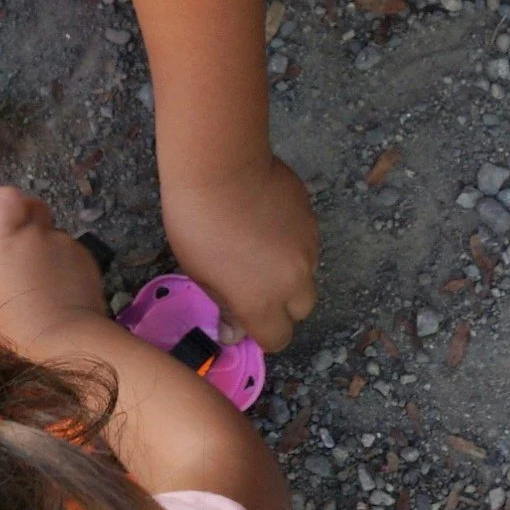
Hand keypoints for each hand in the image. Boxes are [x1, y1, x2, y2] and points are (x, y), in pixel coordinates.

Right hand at [0, 186, 113, 355]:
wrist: (69, 340)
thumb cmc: (18, 324)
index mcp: (7, 240)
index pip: (5, 196)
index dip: (0, 205)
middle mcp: (38, 233)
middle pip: (32, 205)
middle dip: (23, 219)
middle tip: (15, 248)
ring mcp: (65, 243)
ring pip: (50, 233)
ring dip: (43, 247)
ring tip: (38, 281)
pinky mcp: (86, 257)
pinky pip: (68, 251)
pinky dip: (61, 263)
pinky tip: (57, 289)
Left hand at [161, 154, 317, 351]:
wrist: (220, 169)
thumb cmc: (197, 224)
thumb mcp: (200, 274)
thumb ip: (226, 306)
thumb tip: (234, 332)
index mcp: (261, 303)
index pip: (278, 339)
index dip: (263, 331)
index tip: (246, 316)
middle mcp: (293, 281)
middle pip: (301, 310)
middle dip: (283, 303)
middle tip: (255, 282)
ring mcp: (308, 249)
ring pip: (306, 273)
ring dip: (289, 270)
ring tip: (259, 244)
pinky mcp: (312, 220)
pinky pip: (307, 243)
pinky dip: (292, 242)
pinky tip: (267, 221)